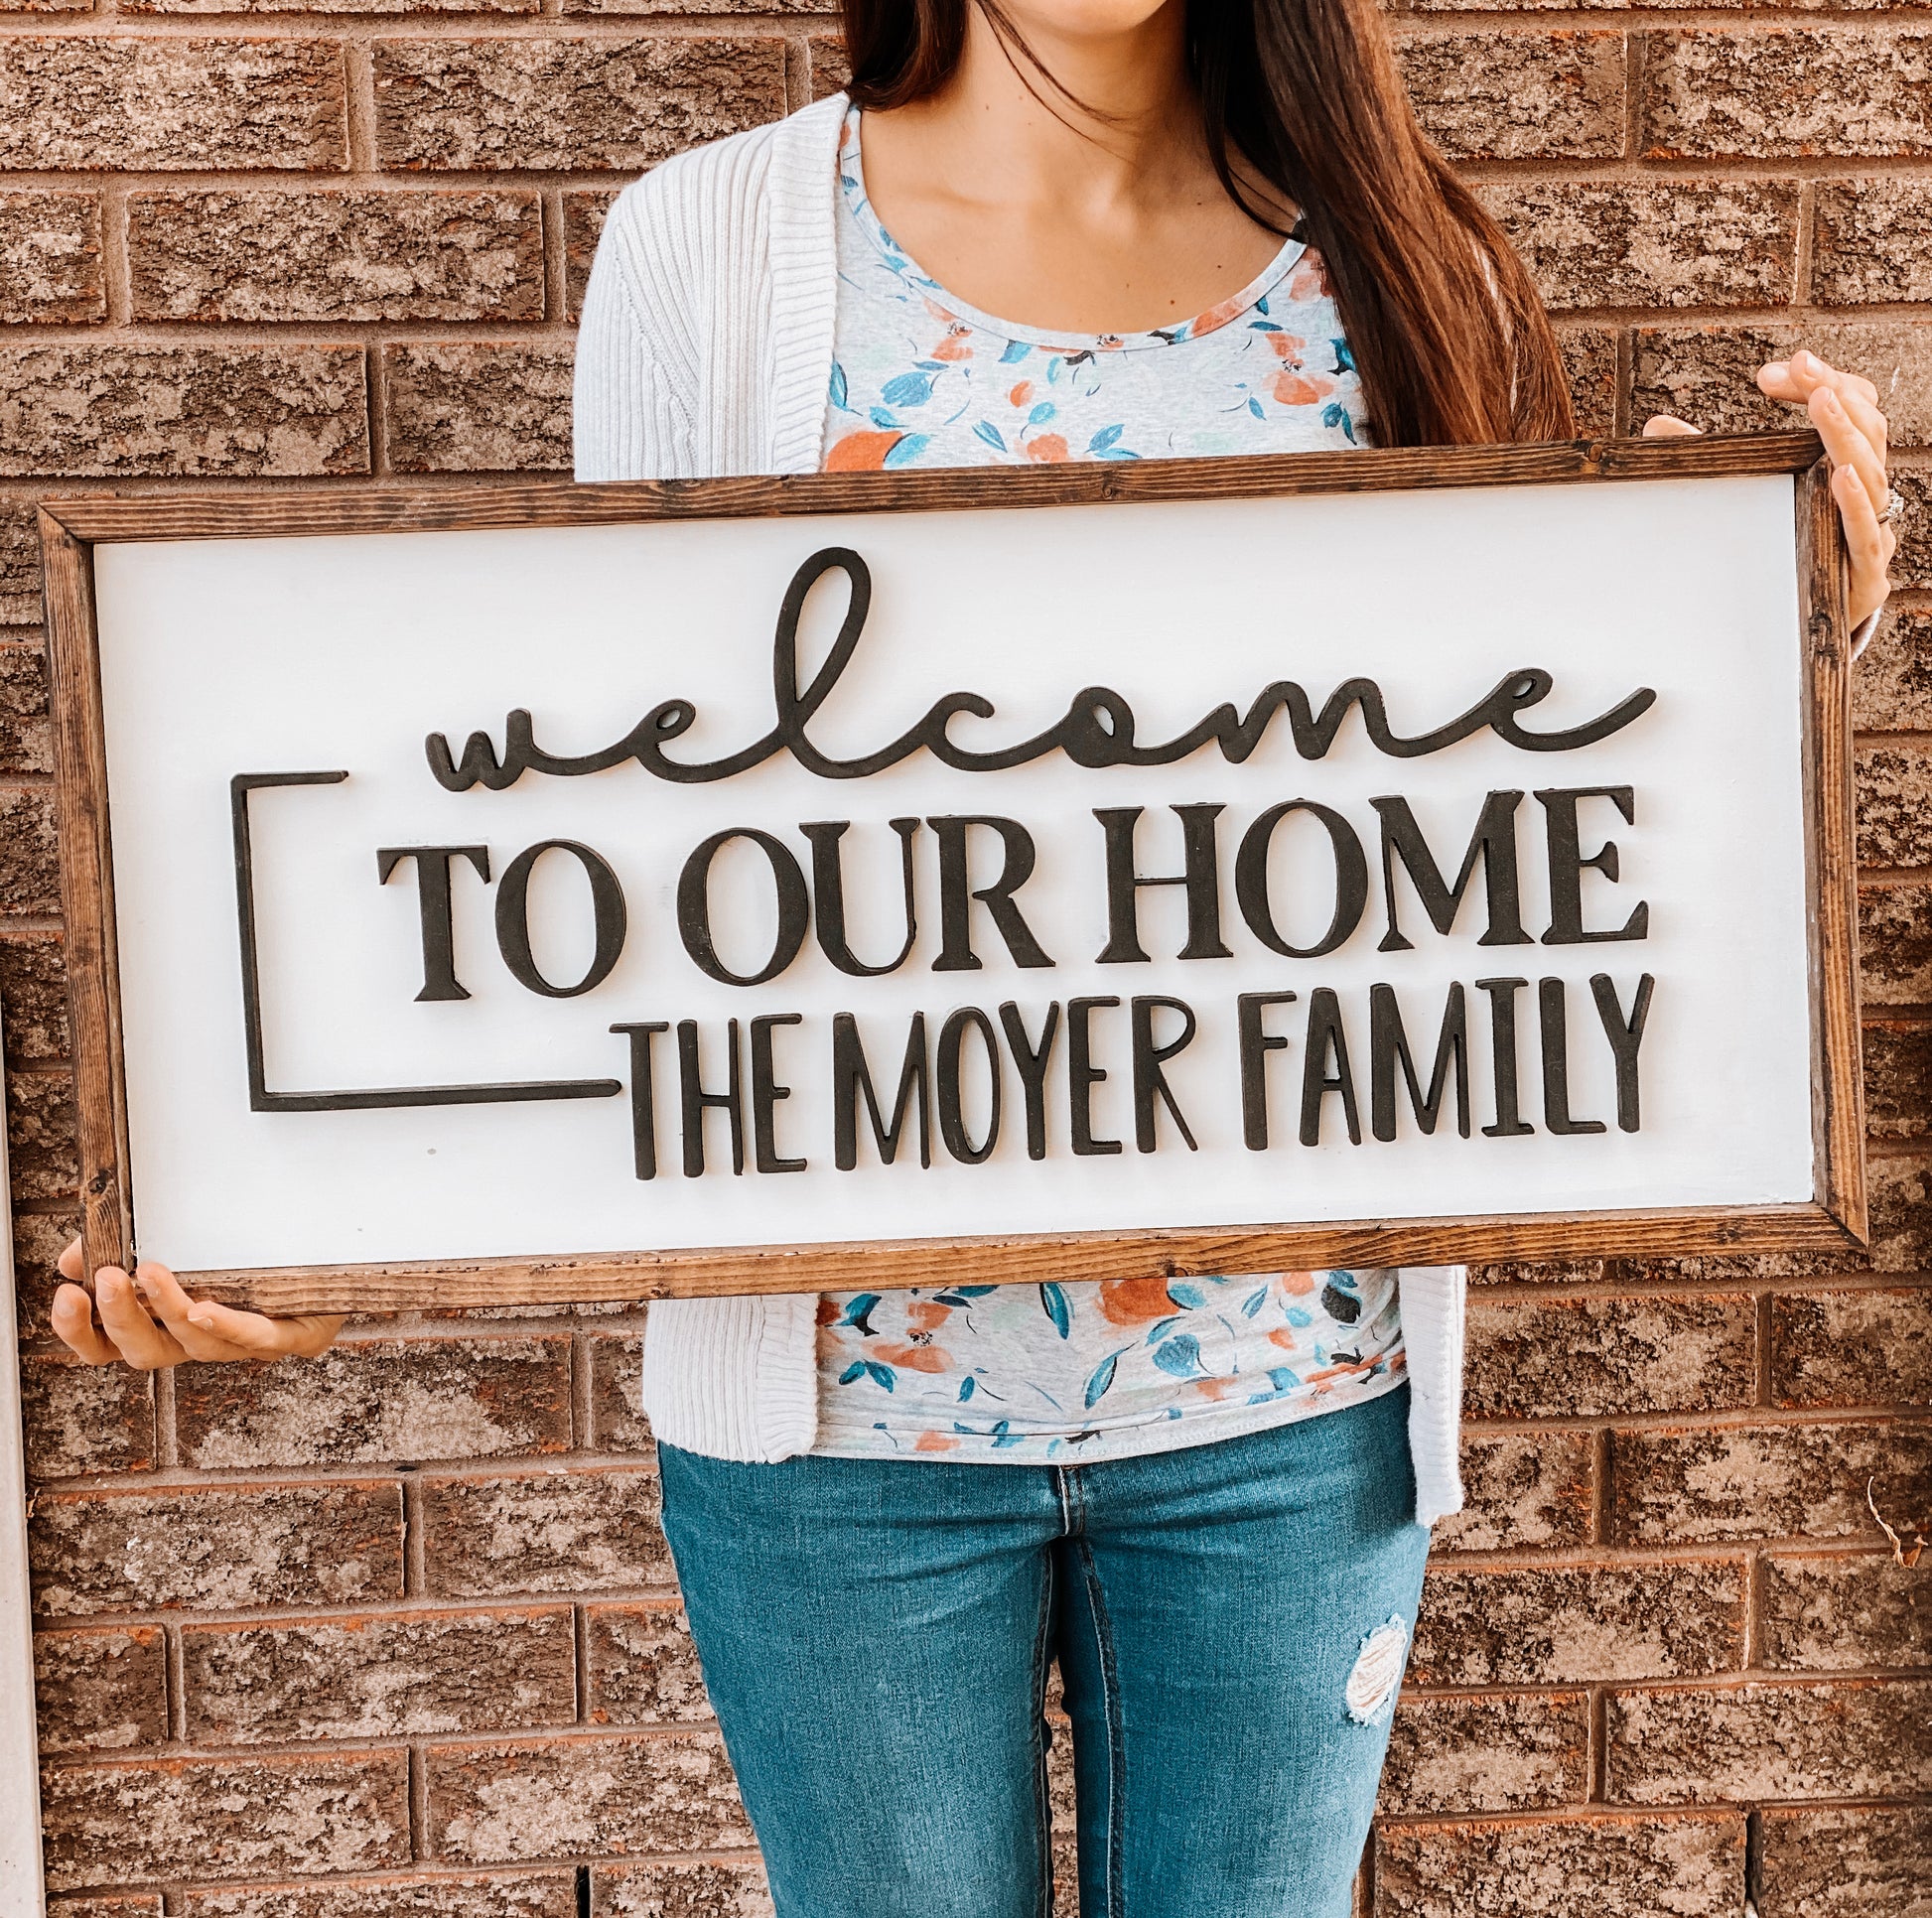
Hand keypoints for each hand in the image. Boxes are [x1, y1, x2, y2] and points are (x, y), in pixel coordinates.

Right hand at [50, 1237, 343, 1369]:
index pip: (111, 1346)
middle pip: (147, 1351)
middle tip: (105, 1280)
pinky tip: (203, 1310)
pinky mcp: (294, 1336)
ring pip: (197, 1344)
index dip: (82, 1331)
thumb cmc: (255, 1252)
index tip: (64, 1296)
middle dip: (121, 1317)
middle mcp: (204, 1343)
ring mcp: (248, 1344)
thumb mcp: (183, 1242)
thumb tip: (75, 1257)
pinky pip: (257, 1337)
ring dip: (167, 1309)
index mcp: (172, 1326)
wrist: (341, 1255)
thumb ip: (127, 1251)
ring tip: (148, 1273)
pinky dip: (227, 1325)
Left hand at [1643, 349, 1893, 630]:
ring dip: (1844, 434)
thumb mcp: (1744, 497)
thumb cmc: (1780, 552)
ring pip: (1871, 470)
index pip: (1849, 407)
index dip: (1821, 381)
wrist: (1803, 629)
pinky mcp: (1864, 573)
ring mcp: (1868, 529)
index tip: (1774, 370)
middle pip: (1865, 429)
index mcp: (1843, 466)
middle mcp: (1864, 492)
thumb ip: (1710, 462)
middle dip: (1833, 394)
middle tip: (1802, 370)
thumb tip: (1656, 429)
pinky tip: (1840, 476)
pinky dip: (1855, 503)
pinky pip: (1867, 533)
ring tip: (1822, 401)